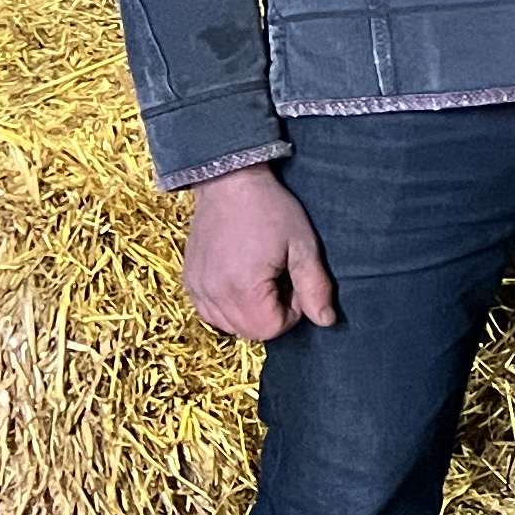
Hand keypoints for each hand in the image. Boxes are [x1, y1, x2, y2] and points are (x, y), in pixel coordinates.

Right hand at [185, 165, 334, 340]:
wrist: (229, 182)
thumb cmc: (271, 210)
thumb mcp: (302, 246)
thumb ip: (315, 287)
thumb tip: (326, 321)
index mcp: (242, 289)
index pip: (271, 329)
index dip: (292, 313)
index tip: (295, 284)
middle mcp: (212, 294)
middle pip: (249, 331)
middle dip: (272, 314)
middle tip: (280, 278)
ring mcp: (196, 288)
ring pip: (228, 325)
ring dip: (249, 312)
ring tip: (261, 278)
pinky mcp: (188, 280)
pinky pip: (208, 311)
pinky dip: (227, 306)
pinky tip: (240, 280)